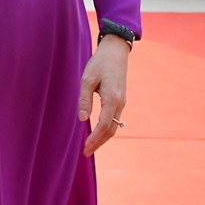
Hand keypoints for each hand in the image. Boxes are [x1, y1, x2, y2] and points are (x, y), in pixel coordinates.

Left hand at [78, 36, 129, 156]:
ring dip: (103, 137)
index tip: (86, 148)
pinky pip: (114, 119)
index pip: (104, 125)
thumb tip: (82, 119)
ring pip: (114, 125)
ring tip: (90, 146)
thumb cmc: (99, 63)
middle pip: (111, 130)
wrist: (116, 51)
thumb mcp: (87, 79)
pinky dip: (106, 129)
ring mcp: (122, 102)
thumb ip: (84, 99)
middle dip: (99, 142)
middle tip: (86, 152)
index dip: (95, 138)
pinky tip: (97, 133)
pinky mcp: (120, 100)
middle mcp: (120, 103)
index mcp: (112, 99)